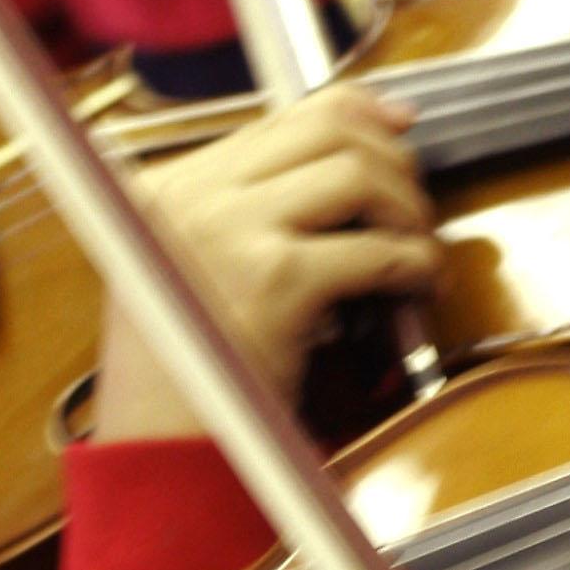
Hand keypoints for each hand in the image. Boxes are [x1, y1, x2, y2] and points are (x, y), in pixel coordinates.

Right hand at [90, 87, 442, 438]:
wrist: (154, 456)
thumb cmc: (178, 379)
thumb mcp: (183, 273)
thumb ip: (241, 217)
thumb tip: (346, 164)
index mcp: (165, 187)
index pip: (282, 117)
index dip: (358, 113)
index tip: (399, 126)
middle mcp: (191, 194)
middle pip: (326, 127)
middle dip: (391, 160)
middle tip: (413, 206)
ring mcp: (230, 231)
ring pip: (356, 172)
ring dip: (406, 208)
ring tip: (416, 247)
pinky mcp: (275, 279)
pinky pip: (376, 250)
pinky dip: (413, 265)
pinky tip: (416, 285)